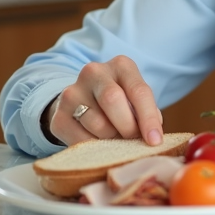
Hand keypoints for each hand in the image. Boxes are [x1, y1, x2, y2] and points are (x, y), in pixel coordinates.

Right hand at [47, 55, 163, 146]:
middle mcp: (94, 72)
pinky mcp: (59, 115)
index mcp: (121, 65)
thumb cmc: (121, 104)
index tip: (155, 141)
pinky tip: (99, 143)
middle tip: (133, 141)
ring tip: (115, 139)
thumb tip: (152, 138)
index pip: (138, 90)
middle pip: (112, 100)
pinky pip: (80, 140)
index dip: (148, 118)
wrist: (83, 103)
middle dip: (127, 127)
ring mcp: (72, 92)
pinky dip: (95, 148)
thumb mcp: (136, 101)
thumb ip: (146, 114)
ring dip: (111, 139)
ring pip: (97, 123)